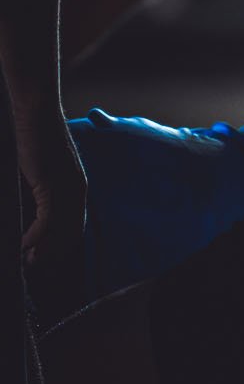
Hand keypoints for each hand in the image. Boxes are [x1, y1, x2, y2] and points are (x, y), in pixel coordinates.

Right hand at [14, 107, 85, 309]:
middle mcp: (78, 192)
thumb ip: (41, 194)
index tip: (46, 261)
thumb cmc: (36, 140)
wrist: (36, 115)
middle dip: (54, 255)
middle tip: (36, 269)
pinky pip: (47, 220)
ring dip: (44, 250)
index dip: (61, 247)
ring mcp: (68, 190)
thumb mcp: (41, 173)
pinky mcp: (53, 186)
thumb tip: (32, 213)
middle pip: (71, 234)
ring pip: (60, 231)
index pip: (75, 227)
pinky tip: (25, 246)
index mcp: (78, 189)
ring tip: (29, 263)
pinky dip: (36, 236)